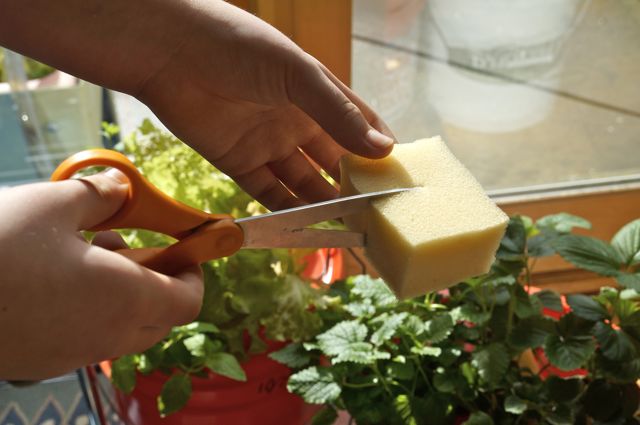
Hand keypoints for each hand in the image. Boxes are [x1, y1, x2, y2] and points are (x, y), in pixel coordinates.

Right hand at [0, 172, 202, 379]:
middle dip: (159, 280)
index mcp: (127, 299)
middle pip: (161, 317)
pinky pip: (89, 338)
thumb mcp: (54, 204)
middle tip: (132, 244)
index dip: (194, 272)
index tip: (185, 247)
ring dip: (125, 294)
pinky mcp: (42, 363)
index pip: (189, 300)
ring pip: (125, 329)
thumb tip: (122, 188)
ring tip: (87, 252)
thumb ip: (101, 196)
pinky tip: (57, 279)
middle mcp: (108, 336)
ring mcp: (74, 355)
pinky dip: (94, 311)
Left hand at [135, 1, 394, 209]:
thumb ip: (337, 113)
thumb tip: (384, 150)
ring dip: (324, 204)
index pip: (359, 125)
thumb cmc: (239, 46)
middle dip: (354, 186)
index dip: (380, 150)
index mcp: (317, 93)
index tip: (401, 179)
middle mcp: (297, 120)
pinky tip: (306, 227)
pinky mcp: (238, 162)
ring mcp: (268, 142)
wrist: (170, 52)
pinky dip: (286, 211)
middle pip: (334, 161)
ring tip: (348, 229)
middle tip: (377, 215)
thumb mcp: (297, 75)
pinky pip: (269, 193)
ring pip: (304, 182)